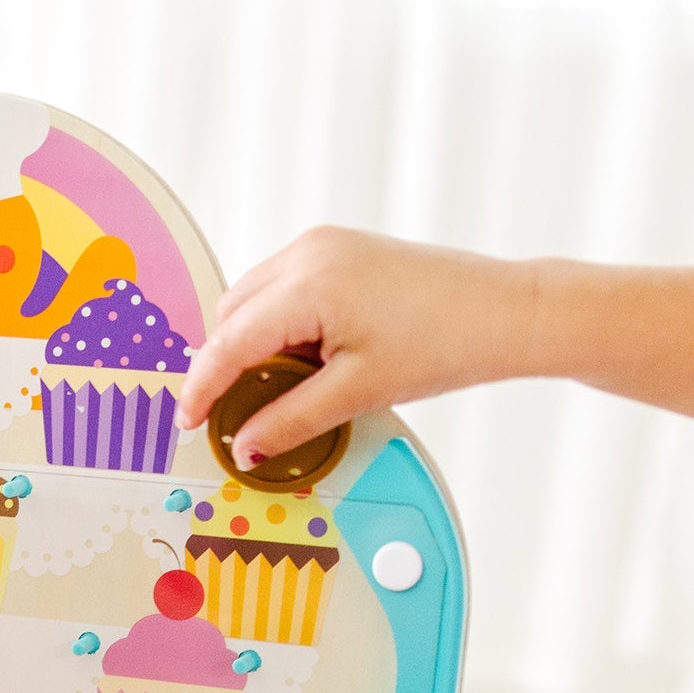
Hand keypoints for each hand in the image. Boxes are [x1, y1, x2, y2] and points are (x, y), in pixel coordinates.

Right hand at [176, 228, 537, 466]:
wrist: (504, 311)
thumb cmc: (444, 342)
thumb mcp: (358, 392)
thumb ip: (290, 420)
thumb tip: (245, 447)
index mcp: (310, 283)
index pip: (229, 341)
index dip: (202, 388)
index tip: (190, 423)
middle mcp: (308, 252)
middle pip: (231, 315)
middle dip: (225, 365)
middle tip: (236, 416)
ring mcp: (323, 245)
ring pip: (252, 302)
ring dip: (251, 347)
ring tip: (278, 391)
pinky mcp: (338, 250)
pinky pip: (281, 291)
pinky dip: (277, 329)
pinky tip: (303, 361)